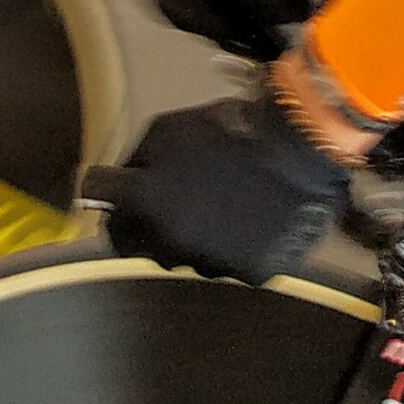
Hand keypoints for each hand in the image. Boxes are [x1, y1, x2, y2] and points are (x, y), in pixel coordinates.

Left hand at [98, 84, 348, 284]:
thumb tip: (116, 186)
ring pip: (183, 258)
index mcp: (144, 202)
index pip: (105, 214)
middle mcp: (168, 242)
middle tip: (174, 195)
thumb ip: (134, 162)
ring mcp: (208, 263)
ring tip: (216, 200)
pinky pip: (225, 265)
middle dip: (147, 222)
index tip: (119, 192)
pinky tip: (243, 216)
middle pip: (139, 245)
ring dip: (187, 237)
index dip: (110, 197)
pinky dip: (228, 247)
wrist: (298, 147)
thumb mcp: (166, 129)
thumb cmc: (230, 131)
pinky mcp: (246, 274)